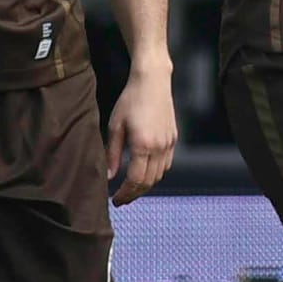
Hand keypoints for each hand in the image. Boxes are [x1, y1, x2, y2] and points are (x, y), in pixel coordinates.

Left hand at [107, 68, 176, 205]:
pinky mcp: (173, 138)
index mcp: (143, 145)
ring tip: (131, 188)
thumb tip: (109, 177)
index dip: (125, 194)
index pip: (135, 180)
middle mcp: (159, 146)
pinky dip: (156, 173)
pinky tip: (144, 172)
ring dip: (145, 185)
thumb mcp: (115, 126)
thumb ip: (111, 154)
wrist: (153, 81)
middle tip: (121, 200)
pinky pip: (166, 164)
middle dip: (134, 194)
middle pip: (149, 181)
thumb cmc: (130, 101)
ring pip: (160, 175)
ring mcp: (169, 143)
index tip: (115, 200)